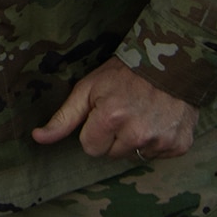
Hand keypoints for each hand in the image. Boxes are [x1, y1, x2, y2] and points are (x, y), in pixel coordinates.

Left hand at [32, 57, 198, 161]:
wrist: (171, 59)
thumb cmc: (124, 73)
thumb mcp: (88, 88)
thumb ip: (63, 117)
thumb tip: (37, 138)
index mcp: (110, 118)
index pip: (90, 148)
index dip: (94, 130)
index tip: (105, 112)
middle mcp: (137, 134)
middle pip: (112, 155)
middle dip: (114, 137)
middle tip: (125, 111)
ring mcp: (161, 141)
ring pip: (135, 157)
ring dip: (136, 140)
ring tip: (142, 114)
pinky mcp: (179, 146)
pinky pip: (158, 156)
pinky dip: (157, 141)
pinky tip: (158, 120)